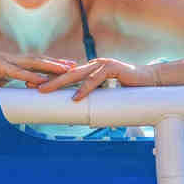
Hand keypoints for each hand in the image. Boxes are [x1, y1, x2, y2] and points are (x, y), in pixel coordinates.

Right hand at [0, 53, 76, 86]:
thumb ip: (4, 85)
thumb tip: (15, 93)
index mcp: (7, 63)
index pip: (33, 63)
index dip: (50, 65)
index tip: (67, 68)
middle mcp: (7, 58)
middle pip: (37, 60)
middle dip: (56, 63)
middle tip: (74, 65)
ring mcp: (0, 61)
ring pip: (29, 63)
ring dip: (48, 66)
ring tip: (64, 70)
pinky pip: (14, 72)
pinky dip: (28, 76)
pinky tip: (39, 80)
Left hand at [36, 58, 158, 99]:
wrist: (150, 82)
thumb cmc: (128, 91)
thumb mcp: (106, 97)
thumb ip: (93, 102)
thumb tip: (77, 118)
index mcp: (90, 70)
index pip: (66, 75)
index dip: (50, 80)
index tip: (34, 86)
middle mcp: (93, 65)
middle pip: (66, 73)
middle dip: (48, 80)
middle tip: (32, 86)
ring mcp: (102, 65)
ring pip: (77, 74)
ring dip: (60, 83)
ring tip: (46, 90)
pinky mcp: (113, 68)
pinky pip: (96, 80)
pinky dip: (85, 89)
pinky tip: (75, 97)